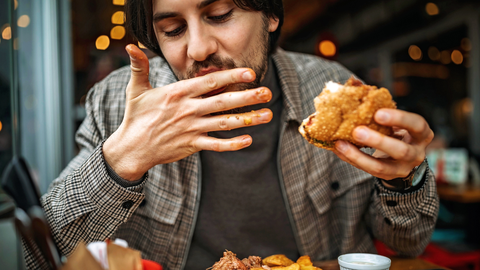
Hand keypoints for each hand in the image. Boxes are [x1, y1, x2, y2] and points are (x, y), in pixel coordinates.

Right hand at [103, 44, 272, 179]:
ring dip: (248, 119)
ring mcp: (191, 128)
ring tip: (268, 114)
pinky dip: (232, 144)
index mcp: (178, 93)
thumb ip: (139, 66)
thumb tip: (131, 46)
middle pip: (223, 101)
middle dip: (247, 97)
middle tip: (267, 92)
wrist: (132, 148)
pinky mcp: (192, 145)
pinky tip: (249, 140)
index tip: (250, 73)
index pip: (209, 82)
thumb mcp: (136, 89)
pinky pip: (216, 145)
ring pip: (225, 123)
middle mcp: (188, 110)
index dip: (231, 77)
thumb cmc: (136, 117)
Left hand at [332, 108, 433, 180]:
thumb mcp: (395, 119)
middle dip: (378, 141)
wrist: (402, 158)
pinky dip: (351, 159)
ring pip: (381, 167)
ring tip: (341, 144)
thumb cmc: (396, 130)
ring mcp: (401, 168)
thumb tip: (355, 84)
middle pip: (401, 150)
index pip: (417, 125)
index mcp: (421, 133)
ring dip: (358, 156)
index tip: (378, 112)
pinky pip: (367, 170)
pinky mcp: (386, 177)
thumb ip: (379, 105)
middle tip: (357, 130)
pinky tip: (338, 149)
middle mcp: (416, 153)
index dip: (399, 119)